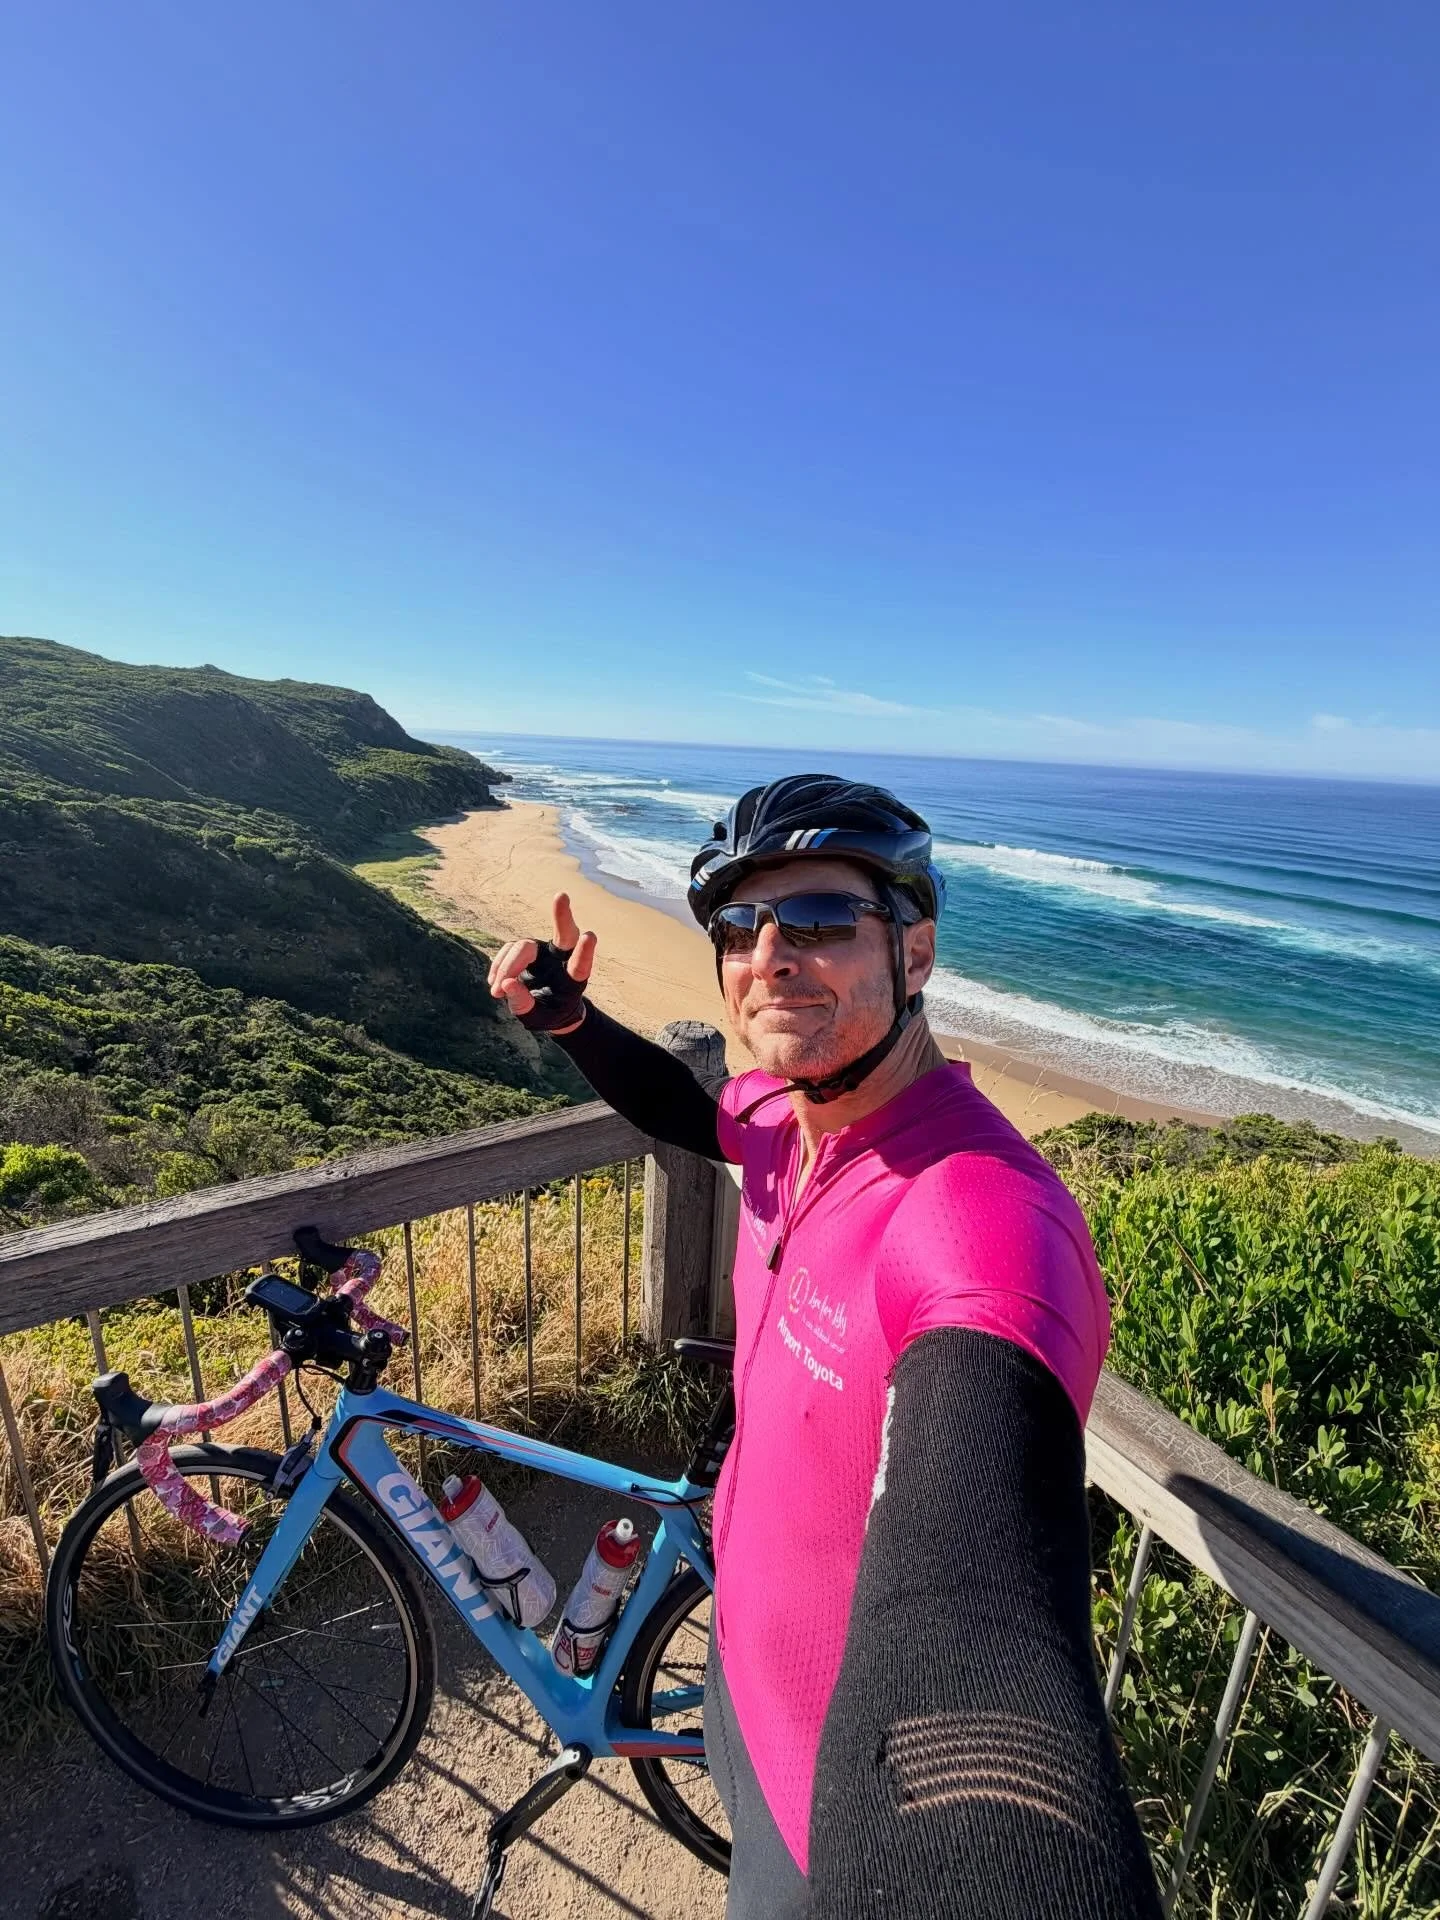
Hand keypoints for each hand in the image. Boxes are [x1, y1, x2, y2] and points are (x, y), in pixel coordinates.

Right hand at [488, 893, 597, 1033]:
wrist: (547, 1008)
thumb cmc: (549, 1012)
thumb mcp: (538, 1018)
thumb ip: (524, 1005)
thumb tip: (506, 984)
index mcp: (574, 979)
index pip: (580, 965)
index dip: (585, 951)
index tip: (590, 936)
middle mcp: (562, 958)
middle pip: (566, 934)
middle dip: (563, 917)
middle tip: (561, 896)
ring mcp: (543, 950)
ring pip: (523, 948)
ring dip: (507, 968)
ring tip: (496, 993)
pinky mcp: (525, 948)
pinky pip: (508, 950)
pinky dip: (499, 967)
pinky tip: (494, 984)